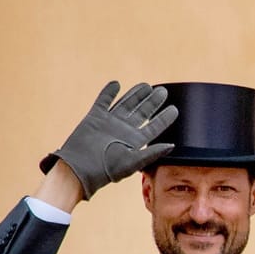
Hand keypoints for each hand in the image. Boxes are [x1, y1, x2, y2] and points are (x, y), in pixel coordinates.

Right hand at [40, 82, 177, 200]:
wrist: (80, 168)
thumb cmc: (107, 169)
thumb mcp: (134, 162)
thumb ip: (152, 152)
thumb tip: (172, 145)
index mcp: (136, 141)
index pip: (155, 126)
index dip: (165, 117)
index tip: (174, 109)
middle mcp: (125, 130)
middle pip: (142, 112)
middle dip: (152, 102)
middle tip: (162, 91)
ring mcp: (110, 122)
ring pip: (126, 104)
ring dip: (135, 94)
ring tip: (146, 86)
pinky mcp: (94, 117)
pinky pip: (103, 101)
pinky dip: (108, 92)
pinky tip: (116, 84)